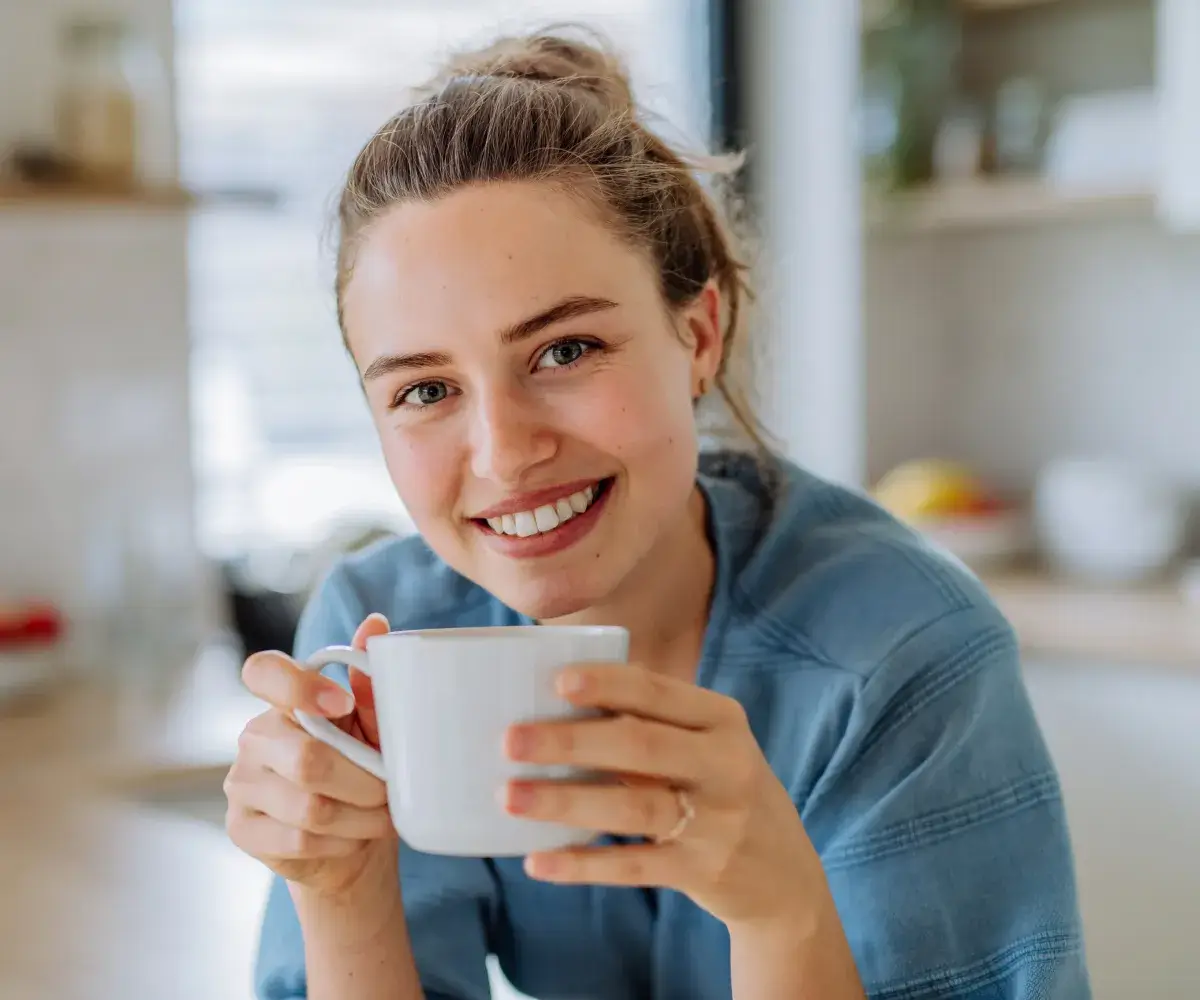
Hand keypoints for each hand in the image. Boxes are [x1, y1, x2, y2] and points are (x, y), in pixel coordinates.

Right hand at [225, 613, 398, 897]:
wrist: (348, 841)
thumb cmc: (360, 769)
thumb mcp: (372, 725)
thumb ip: (372, 681)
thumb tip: (376, 623)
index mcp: (283, 701)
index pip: (263, 671)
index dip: (298, 684)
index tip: (342, 702)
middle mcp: (254, 736)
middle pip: (307, 759)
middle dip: (364, 781)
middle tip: (391, 790)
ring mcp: (241, 784)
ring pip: (309, 807)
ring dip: (360, 816)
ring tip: (382, 816)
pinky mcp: (242, 829)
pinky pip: (299, 840)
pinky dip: (341, 842)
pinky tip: (354, 837)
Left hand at [500, 663, 828, 928]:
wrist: (785, 876)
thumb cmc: (719, 789)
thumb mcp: (706, 746)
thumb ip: (650, 724)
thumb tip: (550, 704)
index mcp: (721, 719)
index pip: (659, 692)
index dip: (608, 684)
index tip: (557, 680)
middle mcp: (726, 764)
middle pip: (641, 745)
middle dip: (571, 740)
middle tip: (510, 739)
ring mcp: (718, 821)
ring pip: (633, 807)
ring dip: (566, 802)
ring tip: (510, 796)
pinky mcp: (703, 871)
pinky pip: (634, 866)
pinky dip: (583, 864)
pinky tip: (538, 861)